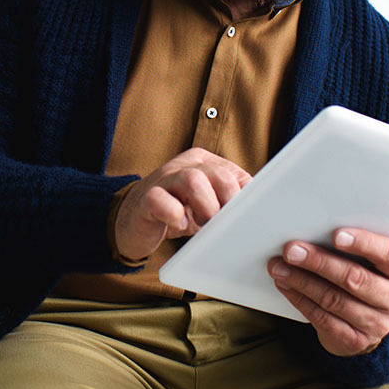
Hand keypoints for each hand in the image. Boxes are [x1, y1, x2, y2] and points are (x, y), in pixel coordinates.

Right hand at [113, 148, 250, 261]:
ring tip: (203, 225)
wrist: (130, 223)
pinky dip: (174, 214)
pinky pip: (161, 200)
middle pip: (218, 175)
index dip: (244, 199)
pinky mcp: (145, 198)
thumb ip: (228, 201)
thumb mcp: (205, 204)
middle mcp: (184, 166)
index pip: (234, 173)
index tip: (245, 220)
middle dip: (227, 204)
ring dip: (206, 208)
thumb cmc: (175, 213)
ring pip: (193, 181)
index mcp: (203, 163)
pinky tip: (178, 224)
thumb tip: (258, 212)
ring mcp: (163, 180)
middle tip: (222, 224)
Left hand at [266, 228, 388, 356]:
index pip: (388, 255)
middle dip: (319, 261)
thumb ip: (365, 231)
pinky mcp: (354, 340)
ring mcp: (377, 324)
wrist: (373, 319)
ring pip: (333, 300)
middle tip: (291, 248)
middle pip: (354, 279)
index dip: (364, 243)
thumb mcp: (375, 255)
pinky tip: (285, 284)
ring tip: (278, 265)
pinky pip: (322, 319)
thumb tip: (329, 200)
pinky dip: (299, 299)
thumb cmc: (369, 272)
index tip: (336, 234)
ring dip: (302, 280)